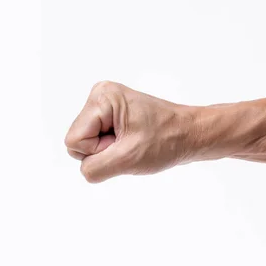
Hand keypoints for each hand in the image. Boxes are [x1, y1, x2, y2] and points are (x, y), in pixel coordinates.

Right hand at [65, 81, 194, 182]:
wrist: (190, 134)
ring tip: (133, 142)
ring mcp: (105, 105)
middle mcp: (100, 95)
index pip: (74, 140)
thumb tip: (85, 170)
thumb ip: (95, 168)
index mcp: (102, 97)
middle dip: (103, 151)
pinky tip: (131, 141)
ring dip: (109, 152)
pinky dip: (113, 149)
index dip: (99, 151)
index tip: (125, 143)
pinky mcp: (111, 115)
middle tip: (131, 144)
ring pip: (86, 144)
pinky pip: (97, 142)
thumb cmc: (166, 141)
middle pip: (78, 141)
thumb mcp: (128, 159)